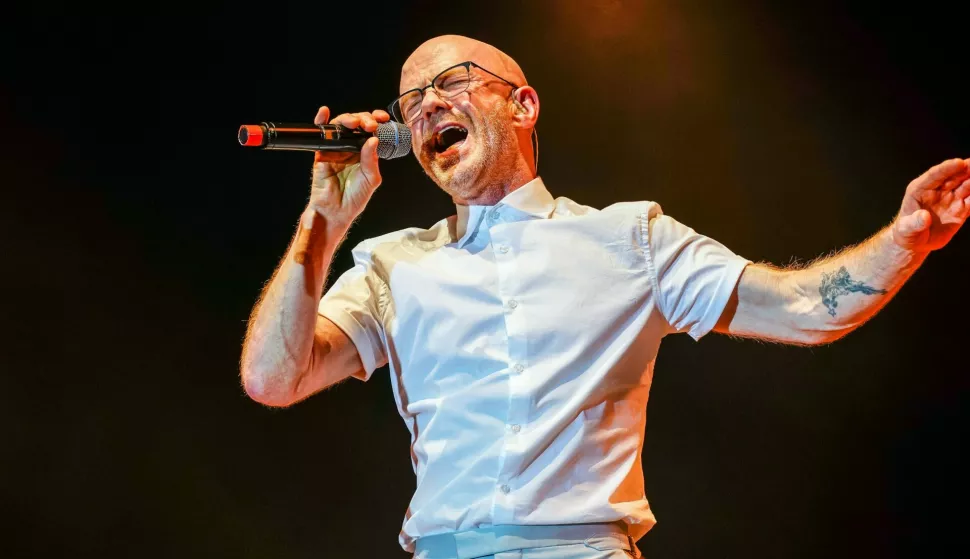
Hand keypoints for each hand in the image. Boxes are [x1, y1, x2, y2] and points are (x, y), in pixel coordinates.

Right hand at [294, 106, 389, 263]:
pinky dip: (322, 120)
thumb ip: (372, 159)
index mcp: (366, 153)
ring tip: (355, 122)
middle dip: (365, 119)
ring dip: (349, 119)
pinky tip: (325, 112)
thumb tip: (373, 139)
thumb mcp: (371, 179)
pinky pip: (321, 133)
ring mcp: (336, 148)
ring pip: (341, 125)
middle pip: (357, 124)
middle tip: (370, 125)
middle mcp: (351, 148)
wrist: (336, 211)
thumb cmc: (354, 198)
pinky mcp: (322, 151)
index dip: (377, 122)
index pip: (372, 131)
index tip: (384, 119)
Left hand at [892, 158, 969, 251]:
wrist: (916, 243)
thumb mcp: (905, 230)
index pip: (934, 175)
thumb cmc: (906, 232)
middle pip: (955, 176)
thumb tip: (924, 217)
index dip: (947, 168)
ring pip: (967, 186)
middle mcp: (937, 190)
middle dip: (968, 169)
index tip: (959, 162)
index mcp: (920, 189)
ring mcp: (951, 198)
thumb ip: (913, 223)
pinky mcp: (961, 209)